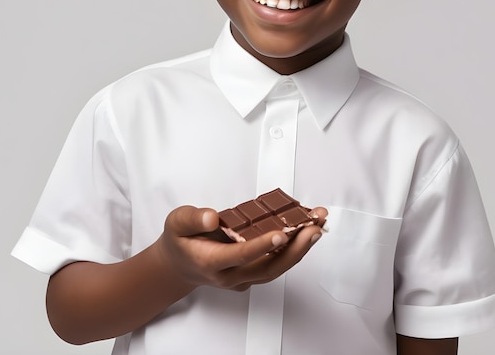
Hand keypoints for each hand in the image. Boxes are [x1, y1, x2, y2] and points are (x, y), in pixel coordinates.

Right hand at [157, 204, 327, 291]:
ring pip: (276, 268)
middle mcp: (231, 275)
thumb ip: (192, 219)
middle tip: (314, 227)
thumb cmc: (181, 240)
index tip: (281, 233)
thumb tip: (212, 217)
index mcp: (211, 262)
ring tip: (317, 224)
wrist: (179, 264)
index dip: (261, 245)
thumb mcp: (176, 222)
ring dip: (300, 248)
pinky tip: (306, 230)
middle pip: (268, 267)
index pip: (240, 256)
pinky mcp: (252, 274)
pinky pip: (275, 263)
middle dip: (295, 248)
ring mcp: (243, 278)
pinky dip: (293, 248)